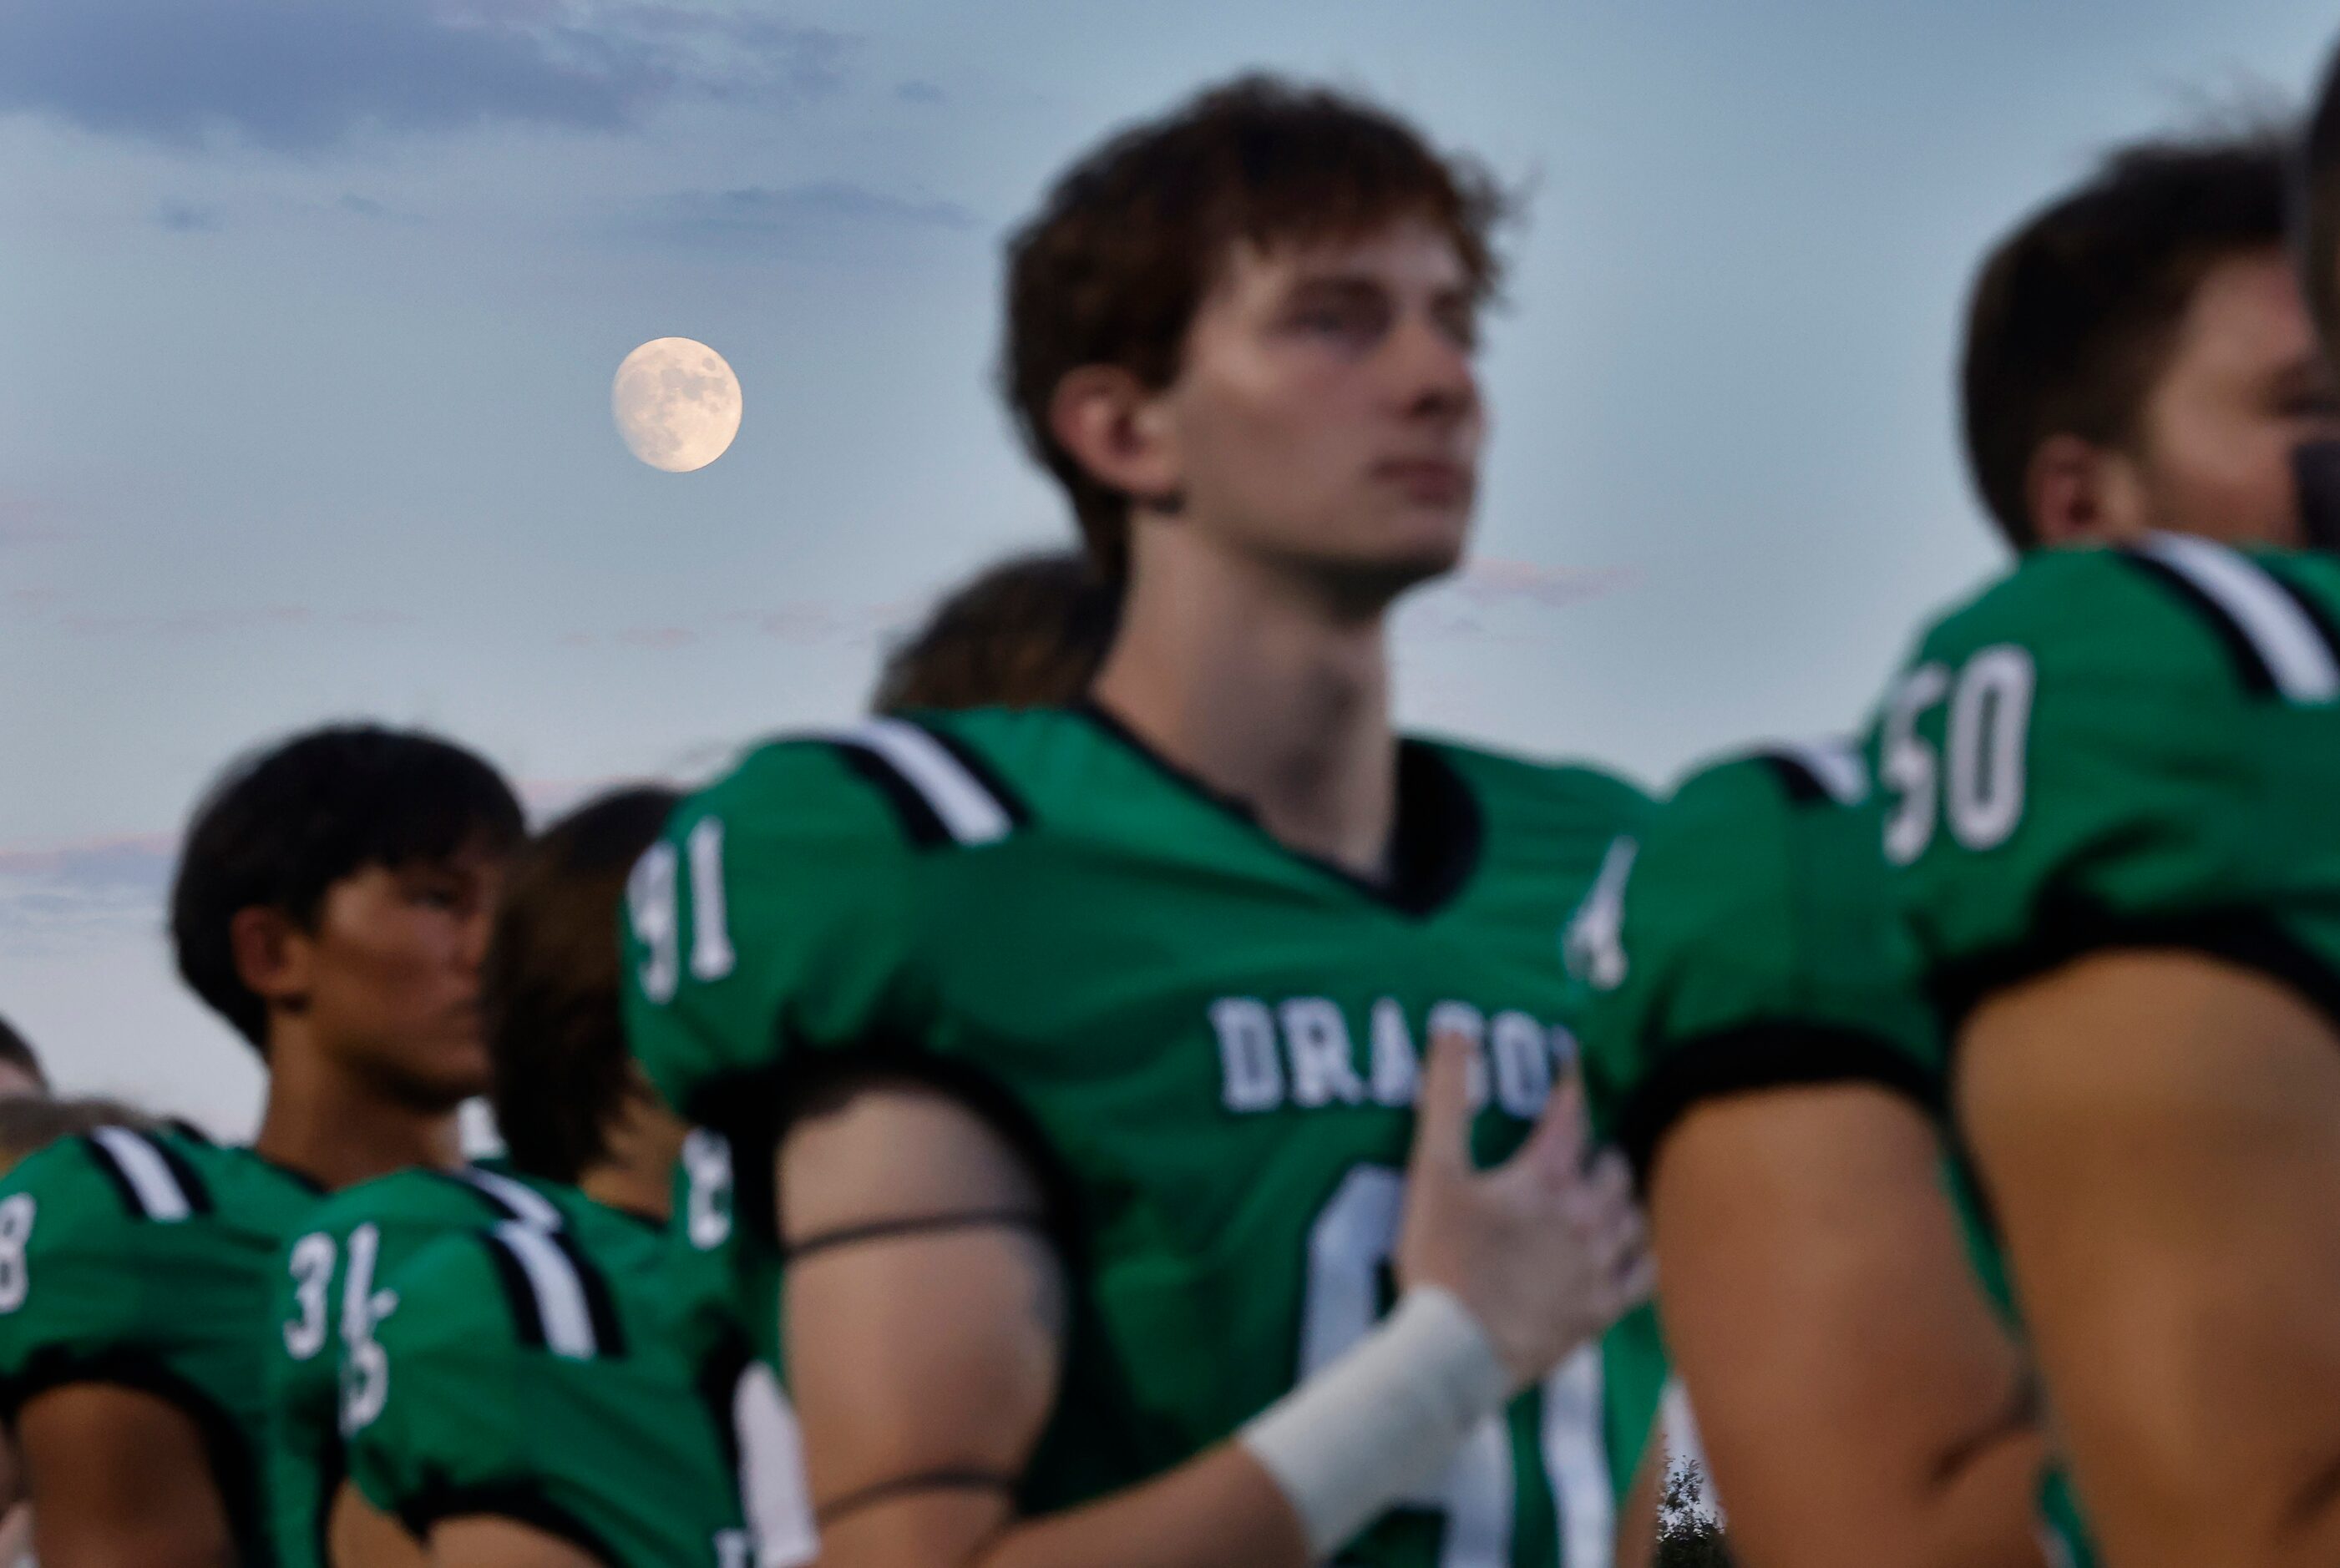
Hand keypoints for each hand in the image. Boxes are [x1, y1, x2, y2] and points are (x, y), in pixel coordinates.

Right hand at [1395, 1030, 1651, 1387]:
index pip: (1571, 1112)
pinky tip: (1629, 1251)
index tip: (1571, 1061)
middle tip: (1583, 1147)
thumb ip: (1444, 1099)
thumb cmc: (1441, 1261)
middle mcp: (1585, 1215)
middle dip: (1599, 1150)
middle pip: (1613, 1165)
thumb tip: (1453, 1030)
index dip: (1571, 1082)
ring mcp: (1598, 1265)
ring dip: (1622, 1199)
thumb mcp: (1432, 1174)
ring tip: (1606, 1195)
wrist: (1456, 1353)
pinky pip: (1645, 1274)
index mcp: (1545, 1178)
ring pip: (1635, 1216)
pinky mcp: (1602, 1309)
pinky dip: (1641, 1255)